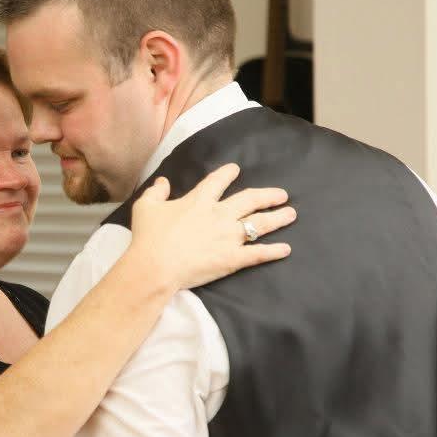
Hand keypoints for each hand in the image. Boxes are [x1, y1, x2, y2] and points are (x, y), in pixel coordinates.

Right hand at [130, 163, 295, 290]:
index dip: (227, 173)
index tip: (235, 169)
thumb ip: (156, 192)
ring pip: (259, 224)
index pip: (217, 181)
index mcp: (199, 201)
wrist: (155, 267)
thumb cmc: (149, 237)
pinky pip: (258, 253)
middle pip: (250, 200)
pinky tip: (286, 249)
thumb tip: (163, 181)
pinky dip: (273, 251)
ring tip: (291, 214)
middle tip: (282, 194)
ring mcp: (228, 237)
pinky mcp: (232, 259)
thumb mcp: (145, 208)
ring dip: (278, 218)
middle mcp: (219, 215)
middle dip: (268, 195)